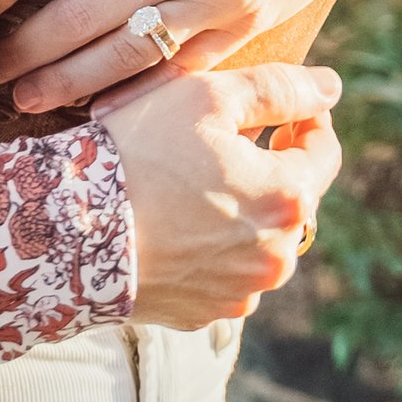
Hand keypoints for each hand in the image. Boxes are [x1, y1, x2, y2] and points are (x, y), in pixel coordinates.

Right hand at [104, 62, 342, 328]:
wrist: (70, 230)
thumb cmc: (140, 153)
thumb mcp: (208, 97)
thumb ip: (278, 89)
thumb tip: (331, 88)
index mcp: (289, 198)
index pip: (324, 152)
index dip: (305, 121)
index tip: (279, 110)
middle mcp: (277, 256)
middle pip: (291, 199)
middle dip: (267, 169)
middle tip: (221, 143)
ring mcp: (242, 292)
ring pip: (258, 239)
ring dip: (240, 211)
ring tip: (190, 184)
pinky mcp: (206, 314)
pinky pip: (225, 272)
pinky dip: (211, 247)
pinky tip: (173, 223)